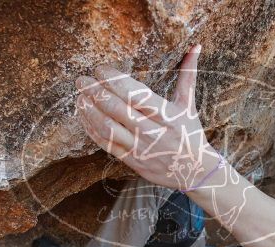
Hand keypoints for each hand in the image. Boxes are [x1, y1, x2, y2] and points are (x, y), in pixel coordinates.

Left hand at [74, 44, 219, 189]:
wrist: (195, 172)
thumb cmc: (191, 134)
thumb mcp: (189, 105)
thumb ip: (188, 75)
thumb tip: (196, 46)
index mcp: (167, 115)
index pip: (136, 94)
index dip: (114, 81)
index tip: (100, 69)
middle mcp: (153, 132)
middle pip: (118, 110)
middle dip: (96, 92)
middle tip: (81, 79)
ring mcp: (140, 148)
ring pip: (108, 128)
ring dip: (90, 111)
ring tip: (79, 96)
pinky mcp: (132, 161)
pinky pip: (107, 145)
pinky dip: (92, 130)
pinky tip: (84, 117)